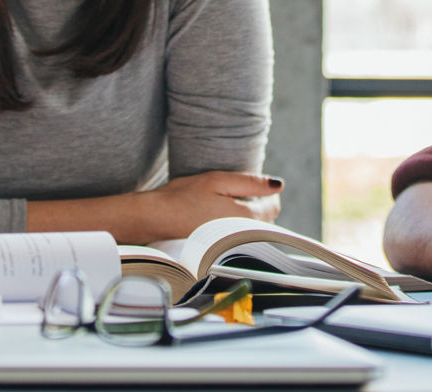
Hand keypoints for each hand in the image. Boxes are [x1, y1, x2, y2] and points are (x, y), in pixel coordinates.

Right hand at [137, 171, 284, 240]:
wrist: (153, 219)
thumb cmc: (183, 197)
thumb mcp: (218, 181)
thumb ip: (250, 183)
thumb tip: (279, 185)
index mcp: (245, 217)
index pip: (273, 207)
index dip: (266, 193)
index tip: (251, 186)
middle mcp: (241, 235)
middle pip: (264, 220)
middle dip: (257, 206)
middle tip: (234, 193)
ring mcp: (230, 245)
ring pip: (250, 230)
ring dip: (246, 218)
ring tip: (223, 205)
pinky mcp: (218, 250)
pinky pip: (236, 238)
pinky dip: (233, 227)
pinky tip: (215, 218)